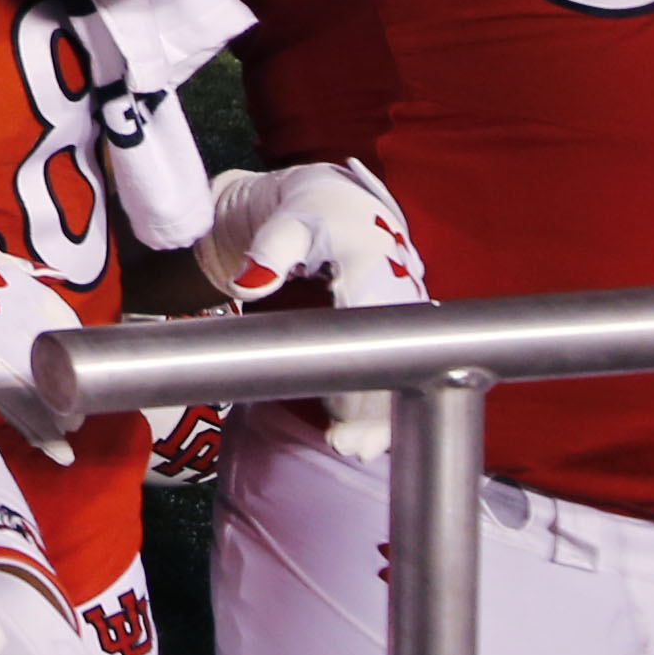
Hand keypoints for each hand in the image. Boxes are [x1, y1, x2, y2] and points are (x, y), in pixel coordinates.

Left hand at [205, 155, 427, 459]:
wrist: (336, 206)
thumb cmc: (308, 212)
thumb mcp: (286, 220)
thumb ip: (270, 247)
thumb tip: (249, 281)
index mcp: (373, 255)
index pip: (372, 313)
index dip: (364, 357)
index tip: (343, 402)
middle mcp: (400, 285)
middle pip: (395, 352)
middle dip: (376, 402)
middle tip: (347, 443)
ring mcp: (404, 307)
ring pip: (403, 366)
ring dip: (384, 412)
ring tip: (355, 448)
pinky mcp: (399, 324)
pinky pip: (399, 366)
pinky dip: (386, 403)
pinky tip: (367, 436)